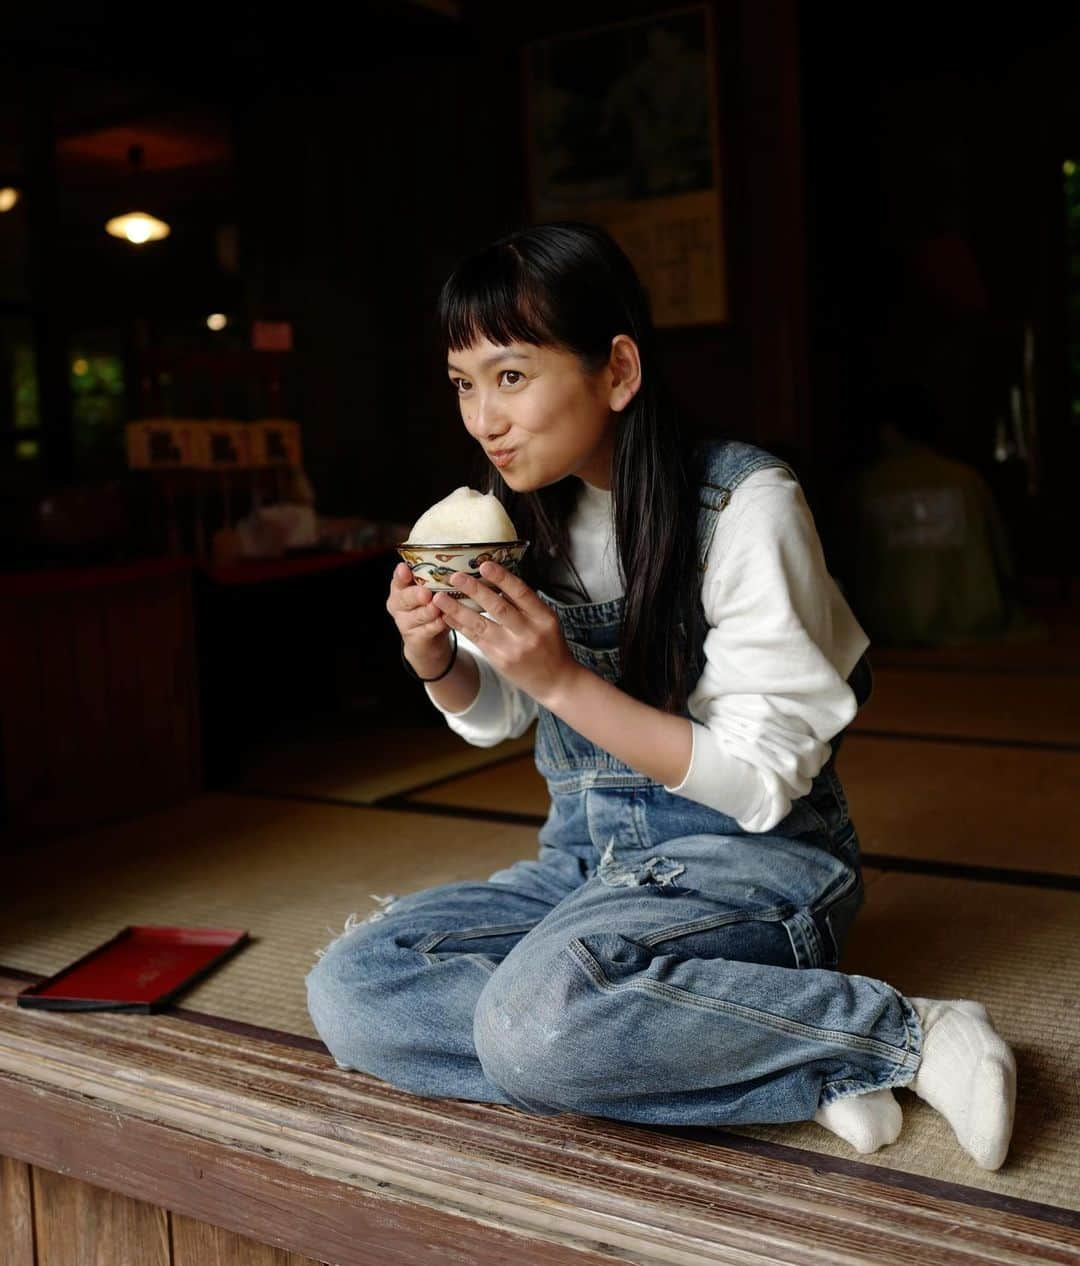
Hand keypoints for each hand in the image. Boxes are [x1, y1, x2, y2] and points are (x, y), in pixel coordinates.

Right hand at [386, 561, 453, 676]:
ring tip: (437, 607)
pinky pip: (426, 631)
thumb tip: (463, 559)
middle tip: (426, 593)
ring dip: (427, 611)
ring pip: (416, 615)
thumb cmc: (434, 607)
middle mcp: (399, 604)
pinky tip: (443, 621)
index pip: (398, 579)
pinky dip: (436, 625)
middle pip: (404, 598)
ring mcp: (405, 622)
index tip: (405, 568)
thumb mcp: (433, 590)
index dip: (400, 575)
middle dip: (415, 594)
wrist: (430, 640)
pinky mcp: (415, 638)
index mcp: (402, 588)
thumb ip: (438, 578)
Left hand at [432, 561, 580, 706]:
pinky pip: (476, 639)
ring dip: (458, 609)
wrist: (556, 682)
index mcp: (543, 618)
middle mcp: (528, 633)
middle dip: (474, 590)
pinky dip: (460, 626)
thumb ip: (526, 603)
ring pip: (481, 624)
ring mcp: (512, 648)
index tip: (485, 565)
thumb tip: (500, 579)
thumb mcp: (547, 621)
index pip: (521, 593)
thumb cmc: (551, 646)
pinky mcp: (499, 660)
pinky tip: (448, 616)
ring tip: (440, 598)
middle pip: (498, 607)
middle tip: (456, 576)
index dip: (502, 578)